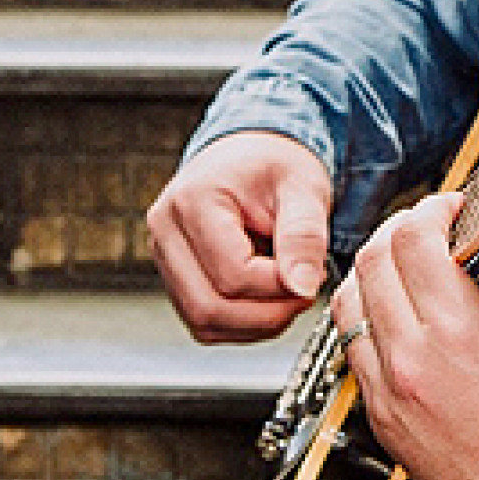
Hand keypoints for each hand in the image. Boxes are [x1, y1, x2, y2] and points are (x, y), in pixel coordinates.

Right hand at [147, 131, 332, 341]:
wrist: (252, 156)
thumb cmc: (274, 166)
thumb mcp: (303, 188)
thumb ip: (304, 236)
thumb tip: (303, 287)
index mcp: (192, 200)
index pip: (233, 274)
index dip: (279, 288)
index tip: (314, 275)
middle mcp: (166, 231)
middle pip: (208, 307)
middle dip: (267, 314)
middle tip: (304, 292)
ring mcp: (164, 257)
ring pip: (203, 322)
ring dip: (255, 323)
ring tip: (288, 291)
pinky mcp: (174, 278)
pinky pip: (203, 322)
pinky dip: (242, 323)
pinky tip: (268, 298)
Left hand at [333, 194, 478, 479]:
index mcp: (458, 333)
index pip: (414, 238)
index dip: (434, 207)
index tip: (455, 206)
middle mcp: (410, 361)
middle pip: (371, 261)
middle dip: (401, 231)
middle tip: (434, 227)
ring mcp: (388, 394)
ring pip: (348, 304)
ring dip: (375, 272)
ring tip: (413, 267)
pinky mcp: (383, 421)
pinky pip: (355, 350)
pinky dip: (371, 320)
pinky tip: (408, 318)